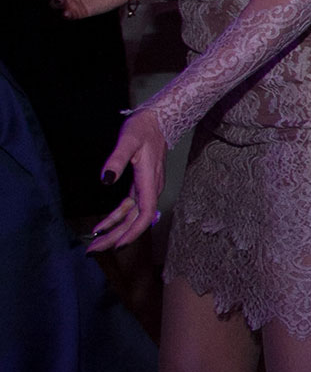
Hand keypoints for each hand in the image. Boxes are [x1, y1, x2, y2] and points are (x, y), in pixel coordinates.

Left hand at [91, 108, 166, 250]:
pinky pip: (130, 209)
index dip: (132, 231)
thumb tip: (105, 178)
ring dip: (114, 231)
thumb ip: (116, 159)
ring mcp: (146, 189)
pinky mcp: (140, 187)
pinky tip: (102, 225)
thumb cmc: (143, 129)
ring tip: (95, 243)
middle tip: (93, 250)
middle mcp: (150, 189)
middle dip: (115, 237)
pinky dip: (116, 219)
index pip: (145, 214)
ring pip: (132, 217)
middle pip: (136, 221)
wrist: (157, 121)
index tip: (117, 245)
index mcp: (150, 181)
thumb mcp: (128, 140)